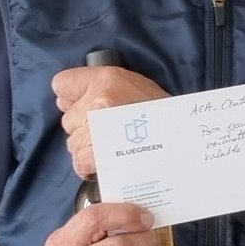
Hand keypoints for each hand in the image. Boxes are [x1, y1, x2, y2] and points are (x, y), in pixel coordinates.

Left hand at [54, 66, 169, 178]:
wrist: (182, 140)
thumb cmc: (160, 114)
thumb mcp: (132, 85)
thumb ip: (96, 87)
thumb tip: (63, 101)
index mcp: (107, 79)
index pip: (62, 84)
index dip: (72, 98)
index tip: (84, 106)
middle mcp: (98, 100)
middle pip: (68, 119)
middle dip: (83, 128)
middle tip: (110, 131)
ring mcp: (97, 128)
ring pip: (72, 143)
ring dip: (87, 149)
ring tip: (112, 148)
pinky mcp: (98, 153)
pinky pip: (79, 162)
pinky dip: (88, 166)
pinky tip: (104, 163)